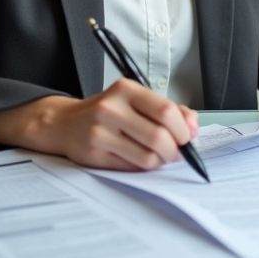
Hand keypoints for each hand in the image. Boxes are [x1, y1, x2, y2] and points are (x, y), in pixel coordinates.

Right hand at [0, 79, 198, 170]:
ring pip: (147, 157)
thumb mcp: (136, 100)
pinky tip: (141, 159)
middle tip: (176, 152)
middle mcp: (111, 109)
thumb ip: (170, 110)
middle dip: (175, 150)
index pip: (165, 111)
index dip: (183, 129)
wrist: (64, 123)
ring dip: (161, 161)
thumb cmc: (108, 111)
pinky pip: (131, 167)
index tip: (187, 137)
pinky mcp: (94, 155)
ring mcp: (100, 132)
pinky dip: (144, 168)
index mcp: (126, 89)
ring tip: (159, 156)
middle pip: (159, 137)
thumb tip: (194, 127)